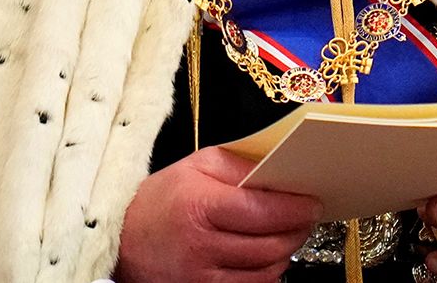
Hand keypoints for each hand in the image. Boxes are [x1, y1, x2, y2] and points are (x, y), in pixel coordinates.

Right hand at [115, 147, 320, 282]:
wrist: (123, 240)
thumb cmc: (160, 200)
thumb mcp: (195, 167)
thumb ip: (238, 164)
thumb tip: (279, 168)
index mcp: (198, 206)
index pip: (261, 210)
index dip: (294, 208)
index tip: (312, 202)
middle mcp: (201, 245)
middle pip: (269, 244)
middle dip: (297, 230)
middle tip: (306, 216)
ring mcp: (202, 277)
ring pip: (266, 271)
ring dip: (286, 252)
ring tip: (289, 233)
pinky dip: (267, 272)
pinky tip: (267, 255)